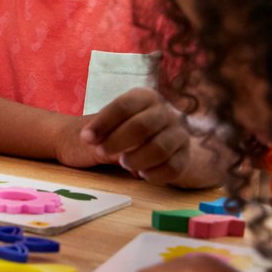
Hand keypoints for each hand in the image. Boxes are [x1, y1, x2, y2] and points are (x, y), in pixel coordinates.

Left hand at [79, 88, 208, 185]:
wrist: (148, 141)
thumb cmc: (121, 129)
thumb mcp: (109, 123)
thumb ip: (101, 130)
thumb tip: (89, 139)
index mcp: (145, 97)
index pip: (123, 106)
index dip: (103, 123)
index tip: (86, 138)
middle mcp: (165, 112)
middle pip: (141, 126)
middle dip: (117, 142)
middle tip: (101, 151)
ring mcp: (178, 133)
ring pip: (159, 149)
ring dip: (136, 159)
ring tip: (123, 163)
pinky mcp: (185, 155)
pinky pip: (173, 168)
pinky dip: (155, 174)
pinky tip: (142, 174)